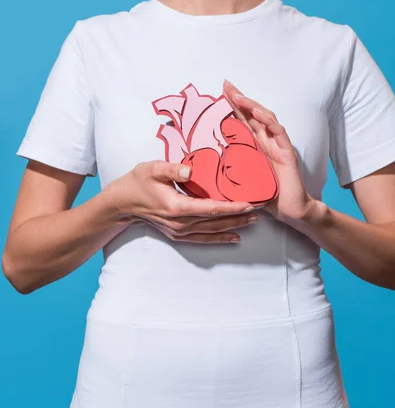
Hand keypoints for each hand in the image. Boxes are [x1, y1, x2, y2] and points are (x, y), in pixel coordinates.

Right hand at [103, 160, 258, 243]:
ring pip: (212, 231)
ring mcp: (179, 231)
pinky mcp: (177, 234)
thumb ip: (172, 169)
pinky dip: (219, 238)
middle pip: (215, 221)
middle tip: (259, 210)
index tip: (248, 202)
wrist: (122, 203)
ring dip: (233, 226)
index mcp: (176, 207)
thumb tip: (191, 170)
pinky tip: (234, 237)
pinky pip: (202, 238)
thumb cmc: (137, 182)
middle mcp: (180, 223)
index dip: (231, 206)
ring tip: (253, 221)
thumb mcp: (152, 169)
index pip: (210, 208)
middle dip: (238, 216)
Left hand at [222, 79, 316, 222]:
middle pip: (253, 115)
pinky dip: (268, 121)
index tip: (220, 92)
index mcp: (258, 147)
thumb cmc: (268, 197)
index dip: (233, 106)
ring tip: (237, 96)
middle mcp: (268, 142)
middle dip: (240, 98)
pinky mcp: (288, 154)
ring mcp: (279, 146)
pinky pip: (278, 133)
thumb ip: (230, 173)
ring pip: (265, 119)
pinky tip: (257, 113)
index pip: (244, 121)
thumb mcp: (243, 182)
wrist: (291, 210)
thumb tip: (206, 169)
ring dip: (251, 106)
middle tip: (225, 84)